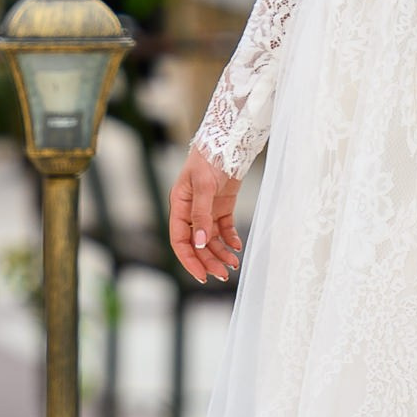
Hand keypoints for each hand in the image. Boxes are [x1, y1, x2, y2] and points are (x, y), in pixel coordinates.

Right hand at [168, 143, 242, 284]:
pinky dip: (230, 238)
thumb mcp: (203, 187)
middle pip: (197, 243)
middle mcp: (190, 211)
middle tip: (224, 274)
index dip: (190, 260)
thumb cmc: (209, 159)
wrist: (228, 140)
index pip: (180, 240)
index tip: (202, 276)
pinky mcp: (222, 206)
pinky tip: (237, 246)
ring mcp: (206, 209)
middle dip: (209, 260)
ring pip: (211, 239)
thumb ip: (201, 215)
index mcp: (179, 206)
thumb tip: (200, 243)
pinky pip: (224, 228)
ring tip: (234, 264)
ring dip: (221, 252)